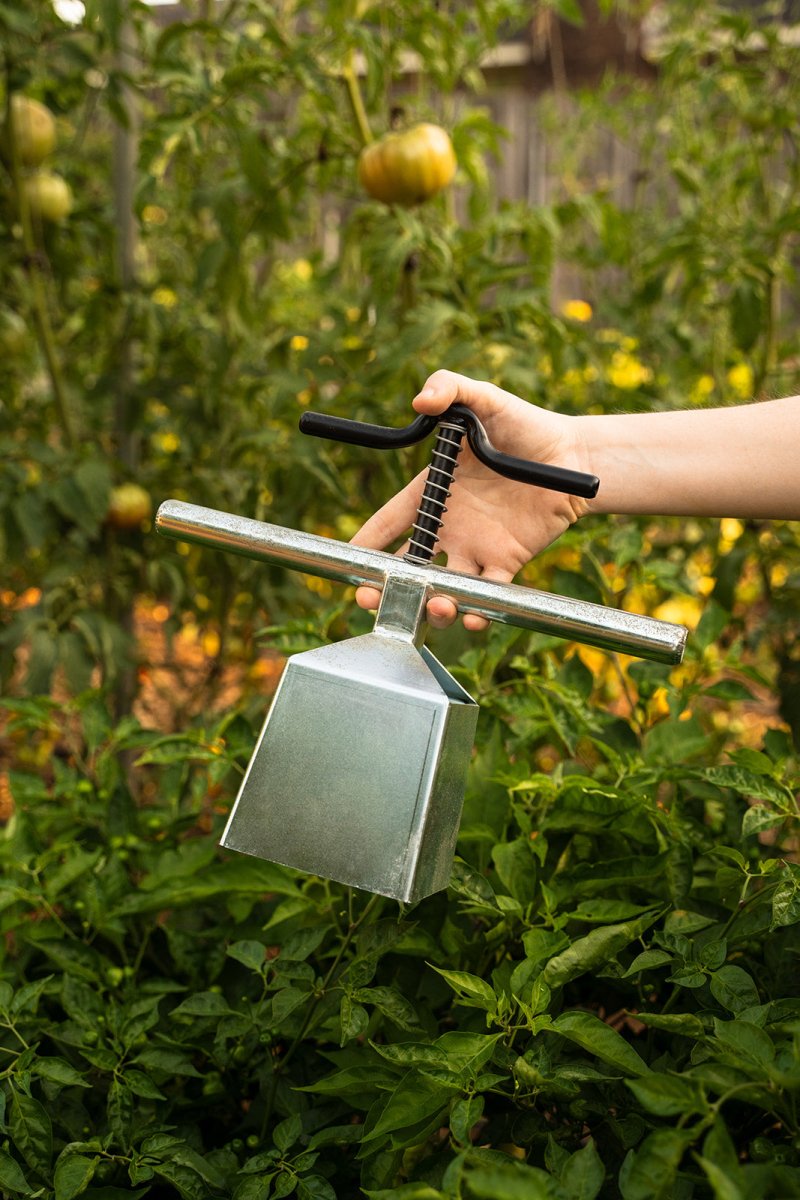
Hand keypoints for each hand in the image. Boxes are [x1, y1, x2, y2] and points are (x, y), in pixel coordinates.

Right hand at [350, 370, 591, 629]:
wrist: (574, 454)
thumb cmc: (525, 424)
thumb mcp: (484, 400)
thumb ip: (451, 389)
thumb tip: (420, 401)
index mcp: (433, 493)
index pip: (388, 521)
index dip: (365, 541)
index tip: (344, 560)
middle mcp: (449, 526)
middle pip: (406, 567)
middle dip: (384, 587)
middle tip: (371, 600)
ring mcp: (476, 547)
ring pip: (442, 588)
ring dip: (432, 604)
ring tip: (435, 606)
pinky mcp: (506, 562)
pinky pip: (486, 595)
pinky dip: (477, 611)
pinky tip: (470, 617)